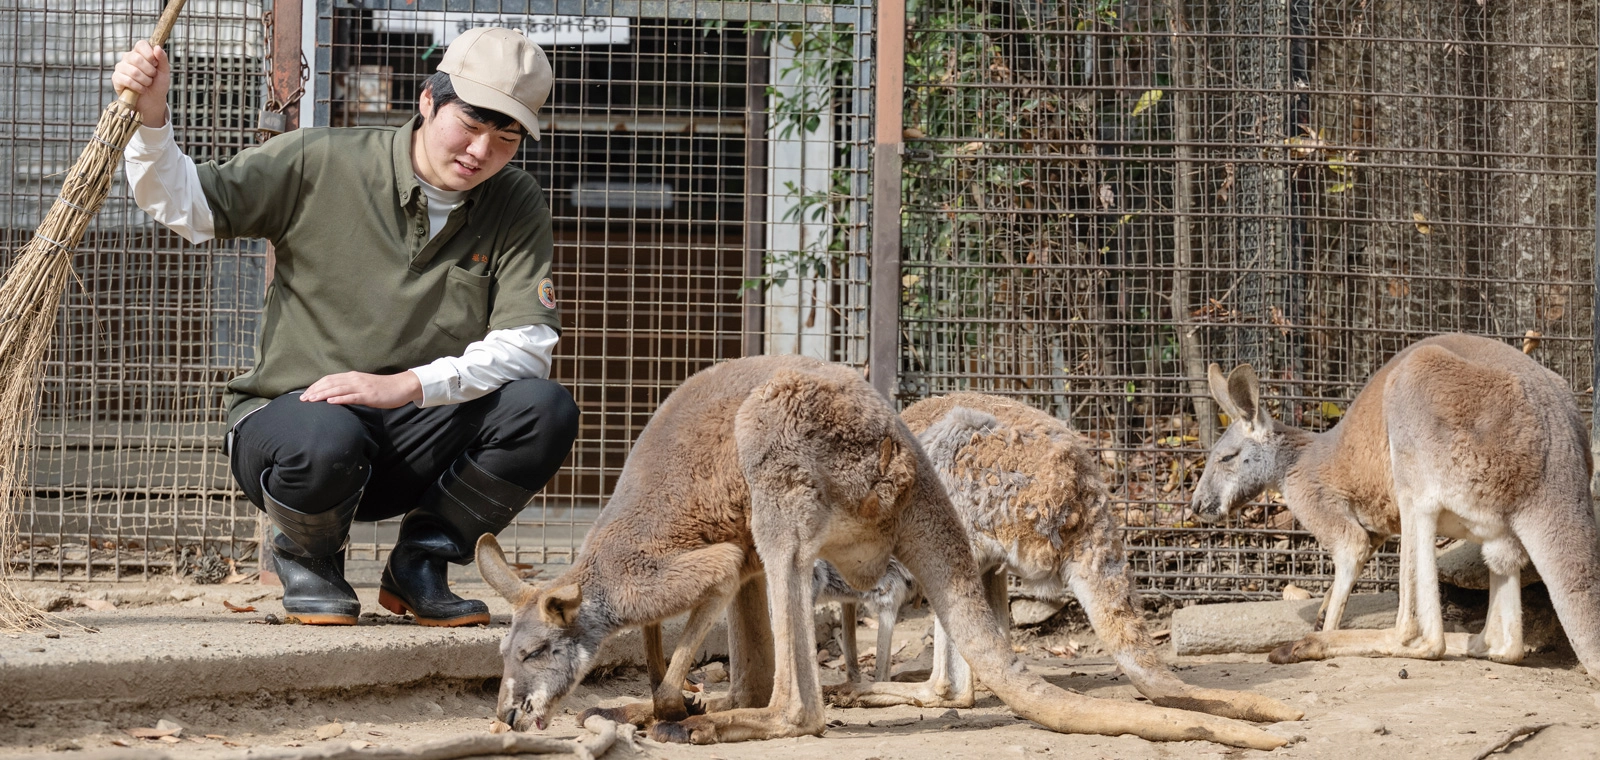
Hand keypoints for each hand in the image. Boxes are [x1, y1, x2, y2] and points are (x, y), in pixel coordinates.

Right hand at [111, 40, 170, 127]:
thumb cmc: (158, 84)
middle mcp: (128, 57)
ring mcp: (120, 67)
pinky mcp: (116, 78)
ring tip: (147, 84)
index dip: (149, 54)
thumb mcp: (164, 71)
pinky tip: (141, 89)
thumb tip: (157, 47)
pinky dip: (138, 87)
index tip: (155, 64)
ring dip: (145, 81)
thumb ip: (163, 58)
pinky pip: (127, 80)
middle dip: (149, 71)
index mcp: (139, 52)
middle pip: (136, 58)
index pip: (141, 44)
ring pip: (133, 71)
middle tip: (152, 77)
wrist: (152, 100)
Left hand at [301, 371, 422, 408]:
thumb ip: (350, 389)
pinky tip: (330, 402)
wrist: (402, 386)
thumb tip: (335, 395)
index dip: (315, 386)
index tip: (305, 394)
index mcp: (352, 376)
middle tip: (302, 399)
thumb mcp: (364, 386)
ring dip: (323, 394)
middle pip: (330, 383)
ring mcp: (362, 387)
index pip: (329, 379)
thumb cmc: (383, 389)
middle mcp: (355, 379)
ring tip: (311, 400)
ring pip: (338, 389)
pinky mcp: (369, 395)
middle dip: (315, 391)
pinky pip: (352, 396)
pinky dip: (340, 398)